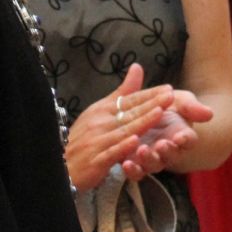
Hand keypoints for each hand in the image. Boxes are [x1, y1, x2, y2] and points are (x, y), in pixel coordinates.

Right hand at [64, 64, 175, 189]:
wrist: (60, 164)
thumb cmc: (84, 137)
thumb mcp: (100, 111)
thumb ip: (122, 93)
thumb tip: (138, 67)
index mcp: (102, 110)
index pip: (129, 100)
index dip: (149, 95)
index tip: (169, 89)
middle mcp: (100, 123)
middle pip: (129, 113)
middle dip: (151, 104)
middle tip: (171, 97)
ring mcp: (97, 141)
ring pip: (123, 131)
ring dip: (141, 123)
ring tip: (158, 114)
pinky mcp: (95, 161)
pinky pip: (111, 153)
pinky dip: (122, 147)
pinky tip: (135, 142)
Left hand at [123, 88, 215, 177]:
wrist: (146, 112)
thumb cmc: (168, 105)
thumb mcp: (180, 101)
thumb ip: (192, 107)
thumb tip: (209, 113)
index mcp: (184, 136)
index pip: (189, 140)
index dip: (186, 139)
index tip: (181, 136)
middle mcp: (170, 151)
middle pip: (171, 156)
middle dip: (167, 151)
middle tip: (162, 144)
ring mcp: (154, 158)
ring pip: (153, 165)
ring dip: (148, 160)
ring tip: (142, 151)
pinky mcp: (137, 162)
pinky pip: (137, 171)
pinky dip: (132, 170)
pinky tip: (125, 163)